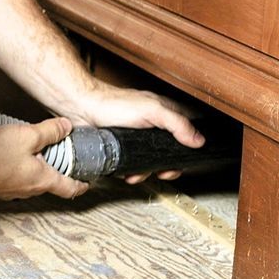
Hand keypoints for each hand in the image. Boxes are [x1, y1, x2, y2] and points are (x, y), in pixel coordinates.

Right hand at [0, 117, 88, 200]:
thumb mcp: (26, 135)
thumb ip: (50, 131)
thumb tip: (67, 126)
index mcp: (43, 180)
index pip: (70, 188)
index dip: (82, 185)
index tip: (88, 182)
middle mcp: (30, 190)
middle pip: (50, 183)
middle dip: (56, 170)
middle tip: (57, 155)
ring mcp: (12, 192)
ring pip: (31, 182)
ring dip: (35, 170)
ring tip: (30, 153)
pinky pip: (15, 180)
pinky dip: (18, 171)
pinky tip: (9, 158)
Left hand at [63, 85, 203, 182]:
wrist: (81, 109)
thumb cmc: (113, 103)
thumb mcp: (152, 110)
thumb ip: (176, 124)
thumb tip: (198, 140)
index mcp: (163, 114)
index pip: (186, 133)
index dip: (189, 148)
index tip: (184, 161)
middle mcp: (151, 126)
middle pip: (167, 152)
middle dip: (166, 166)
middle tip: (162, 173)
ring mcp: (134, 138)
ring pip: (148, 161)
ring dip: (144, 172)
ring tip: (137, 174)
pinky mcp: (120, 148)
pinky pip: (129, 164)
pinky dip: (128, 172)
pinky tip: (124, 173)